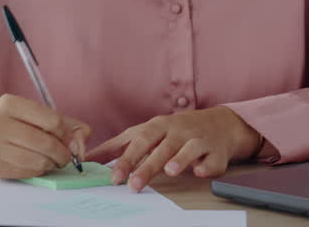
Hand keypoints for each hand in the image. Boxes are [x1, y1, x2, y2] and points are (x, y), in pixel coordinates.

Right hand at [0, 94, 90, 179]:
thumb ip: (64, 121)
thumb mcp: (32, 111)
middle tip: (66, 154)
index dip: (66, 132)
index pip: (51, 120)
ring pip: (39, 161)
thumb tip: (84, 139)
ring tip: (53, 158)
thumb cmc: (9, 119)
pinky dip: (40, 170)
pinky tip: (38, 163)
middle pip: (46, 143)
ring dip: (53, 163)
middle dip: (63, 152)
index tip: (70, 137)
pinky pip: (29, 172)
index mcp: (10, 104)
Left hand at [88, 106, 261, 191]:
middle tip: (133, 184)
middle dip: (147, 165)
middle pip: (161, 147)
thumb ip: (119, 145)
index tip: (113, 177)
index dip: (125, 159)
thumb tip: (90, 158)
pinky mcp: (216, 152)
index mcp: (158, 126)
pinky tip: (200, 171)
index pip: (139, 141)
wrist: (218, 124)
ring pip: (189, 148)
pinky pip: (212, 160)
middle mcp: (178, 131)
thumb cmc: (175, 130)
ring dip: (180, 159)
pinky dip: (206, 165)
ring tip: (170, 171)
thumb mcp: (147, 132)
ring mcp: (198, 140)